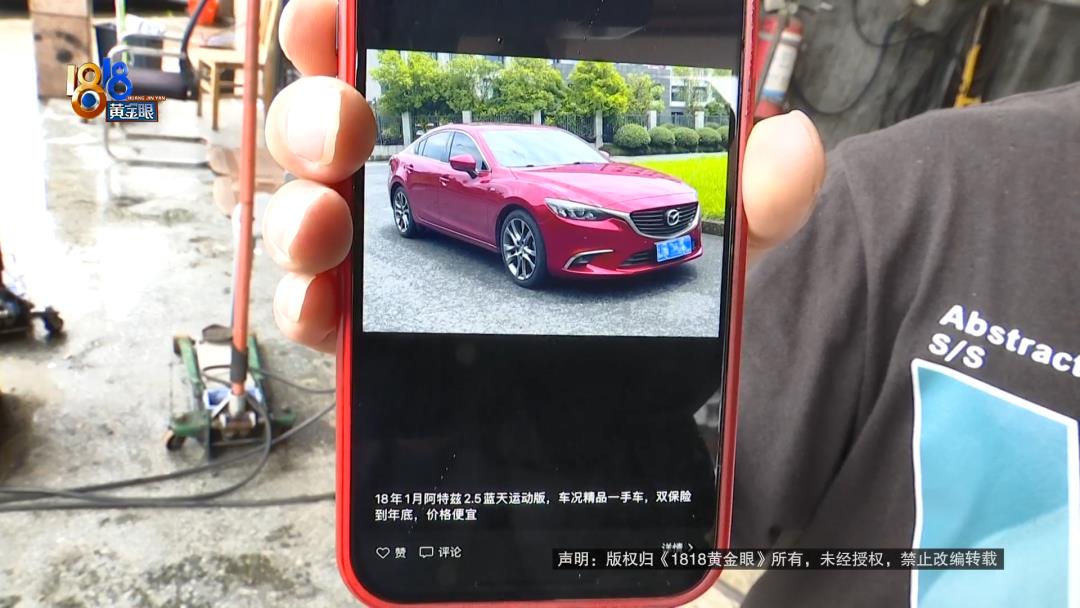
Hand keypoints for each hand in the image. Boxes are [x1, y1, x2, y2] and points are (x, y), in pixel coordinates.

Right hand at [263, 0, 825, 352]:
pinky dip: (306, 303)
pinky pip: (318, 311)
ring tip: (324, 223)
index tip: (341, 14)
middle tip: (345, 122)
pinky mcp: (378, 330)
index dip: (355, 26)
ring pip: (311, 212)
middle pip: (335, 125)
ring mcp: (397, 257)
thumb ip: (756, 195)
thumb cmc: (657, 298)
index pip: (410, 56)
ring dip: (301, 209)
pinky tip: (325, 305)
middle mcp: (431, 185)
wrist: (639, 397)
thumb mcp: (713, 243)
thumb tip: (787, 140)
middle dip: (317, 111)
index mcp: (493, 138)